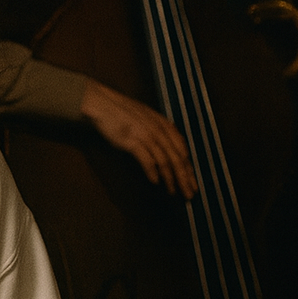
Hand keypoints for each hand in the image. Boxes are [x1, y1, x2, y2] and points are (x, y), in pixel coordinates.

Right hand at [80, 80, 196, 196]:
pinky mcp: (133, 141)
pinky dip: (152, 172)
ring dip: (170, 179)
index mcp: (165, 125)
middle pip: (177, 158)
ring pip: (165, 161)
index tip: (193, 182)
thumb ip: (161, 131)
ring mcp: (147, 136)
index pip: (183, 150)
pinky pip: (147, 160)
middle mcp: (159, 130)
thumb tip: (169, 149)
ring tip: (173, 191)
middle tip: (189, 193)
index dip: (189, 168)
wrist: (104, 105)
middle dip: (185, 178)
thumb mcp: (148, 118)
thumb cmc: (124, 113)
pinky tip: (155, 182)